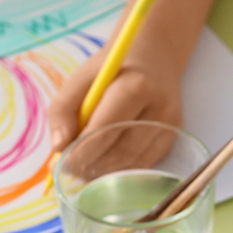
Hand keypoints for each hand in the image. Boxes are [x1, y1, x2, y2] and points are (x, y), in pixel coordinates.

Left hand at [47, 51, 183, 158]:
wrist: (154, 60)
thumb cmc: (113, 71)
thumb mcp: (81, 79)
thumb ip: (62, 110)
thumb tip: (59, 147)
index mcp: (136, 86)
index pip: (106, 127)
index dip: (83, 150)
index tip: (63, 163)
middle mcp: (160, 108)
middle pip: (122, 150)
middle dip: (93, 165)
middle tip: (71, 171)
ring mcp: (170, 126)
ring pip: (134, 162)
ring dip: (107, 172)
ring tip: (85, 170)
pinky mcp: (173, 138)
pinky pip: (144, 164)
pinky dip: (122, 169)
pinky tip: (106, 165)